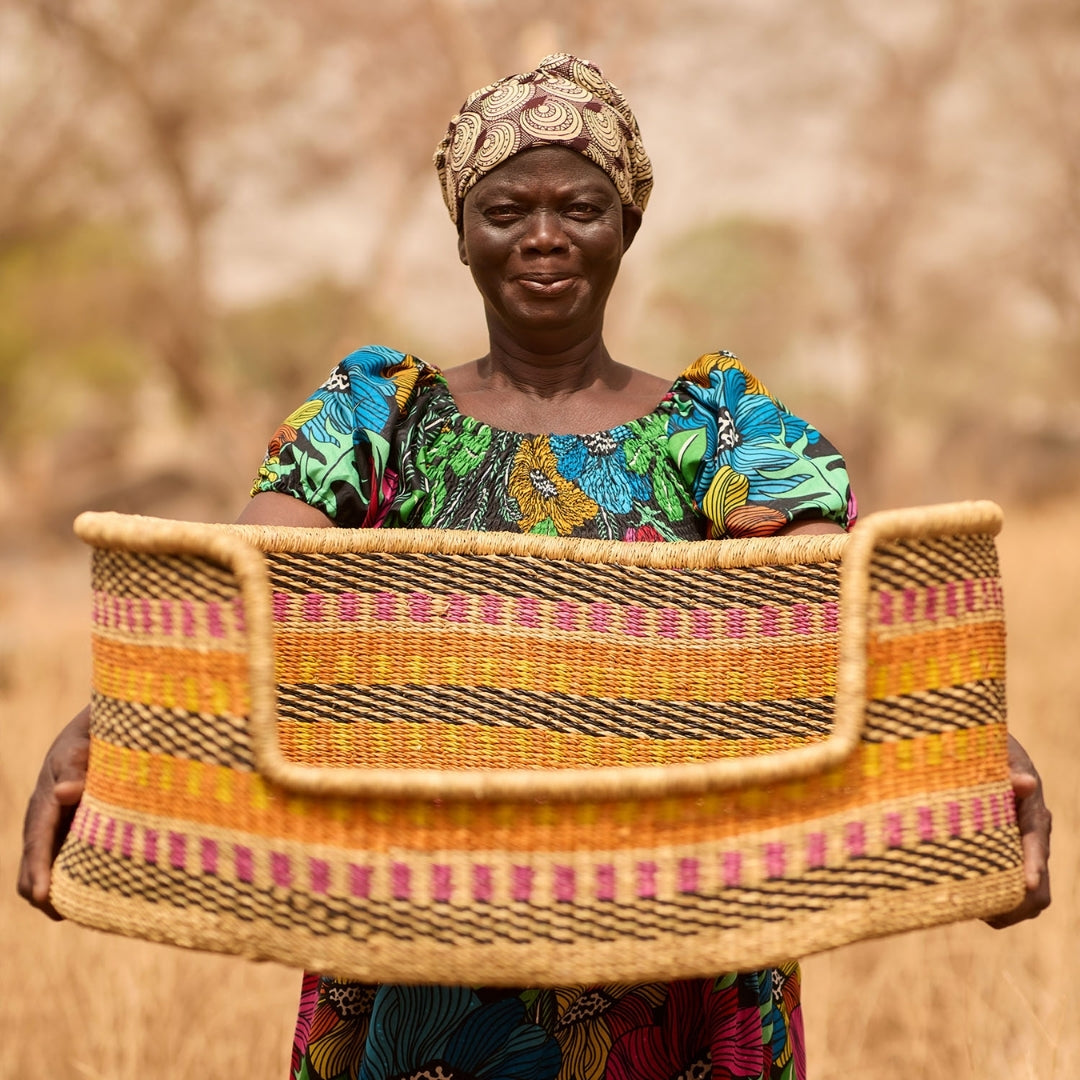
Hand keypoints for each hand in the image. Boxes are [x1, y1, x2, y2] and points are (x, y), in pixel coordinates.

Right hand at [17, 706, 90, 919]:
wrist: (85, 739)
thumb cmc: (86, 744)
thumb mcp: (81, 750)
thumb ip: (76, 770)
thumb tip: (65, 792)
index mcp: (43, 805)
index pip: (38, 844)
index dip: (38, 871)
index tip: (42, 896)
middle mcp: (40, 824)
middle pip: (32, 868)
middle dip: (43, 894)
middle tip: (66, 914)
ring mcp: (51, 832)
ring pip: (44, 871)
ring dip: (56, 893)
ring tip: (80, 911)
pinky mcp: (64, 836)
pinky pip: (60, 865)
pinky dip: (68, 883)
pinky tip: (92, 896)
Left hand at [985, 733, 1051, 928]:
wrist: (987, 758)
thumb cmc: (988, 756)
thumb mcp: (999, 757)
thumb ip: (1008, 771)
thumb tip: (1027, 783)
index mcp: (1033, 816)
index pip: (1038, 848)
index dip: (1034, 867)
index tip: (1028, 884)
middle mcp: (1033, 840)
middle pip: (1040, 888)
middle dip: (1020, 904)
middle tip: (990, 915)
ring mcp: (1022, 853)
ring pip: (1030, 897)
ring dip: (1008, 910)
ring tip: (980, 912)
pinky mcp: (1007, 860)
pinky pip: (1010, 893)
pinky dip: (997, 903)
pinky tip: (973, 905)